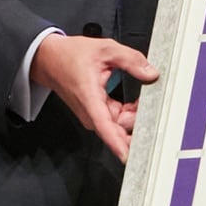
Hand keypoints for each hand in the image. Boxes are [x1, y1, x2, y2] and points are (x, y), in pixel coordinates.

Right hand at [31, 33, 158, 161]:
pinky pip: (116, 119)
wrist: (49, 59)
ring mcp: (93, 115)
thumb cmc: (70, 55)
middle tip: (156, 108)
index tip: (131, 156)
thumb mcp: (106, 50)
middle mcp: (90, 113)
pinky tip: (137, 103)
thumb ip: (131, 60)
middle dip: (138, 123)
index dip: (119, 144)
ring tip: (148, 100)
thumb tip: (151, 73)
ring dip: (135, 116)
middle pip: (119, 129)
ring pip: (120, 125)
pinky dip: (128, 113)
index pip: (106, 127)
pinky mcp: (96, 114)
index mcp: (90, 98)